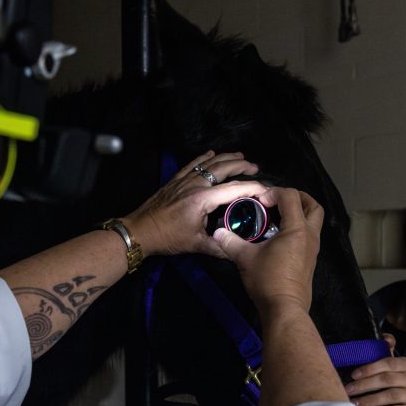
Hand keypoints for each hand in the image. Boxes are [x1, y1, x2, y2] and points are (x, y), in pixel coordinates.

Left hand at [122, 151, 262, 257]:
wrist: (140, 230)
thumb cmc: (168, 238)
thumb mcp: (196, 245)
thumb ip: (218, 247)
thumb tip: (236, 252)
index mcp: (203, 199)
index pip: (234, 189)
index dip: (253, 187)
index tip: (265, 189)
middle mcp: (195, 185)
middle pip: (223, 168)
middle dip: (242, 165)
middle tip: (255, 168)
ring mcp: (184, 180)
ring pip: (209, 163)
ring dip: (226, 158)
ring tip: (240, 156)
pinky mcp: (175, 180)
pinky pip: (193, 164)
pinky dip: (204, 158)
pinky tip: (211, 153)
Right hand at [212, 187, 322, 316]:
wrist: (285, 309)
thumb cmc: (267, 280)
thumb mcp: (245, 258)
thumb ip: (231, 242)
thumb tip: (218, 233)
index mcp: (297, 229)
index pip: (291, 197)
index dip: (275, 192)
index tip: (259, 201)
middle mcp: (310, 235)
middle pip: (313, 206)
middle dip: (297, 198)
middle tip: (278, 200)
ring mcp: (313, 248)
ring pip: (313, 221)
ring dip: (298, 214)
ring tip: (277, 217)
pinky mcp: (310, 260)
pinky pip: (308, 235)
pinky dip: (297, 228)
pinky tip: (278, 236)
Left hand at [345, 335, 405, 405]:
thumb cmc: (392, 385)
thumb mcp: (387, 368)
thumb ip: (384, 351)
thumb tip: (387, 338)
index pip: (390, 363)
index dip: (370, 368)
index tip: (353, 375)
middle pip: (389, 379)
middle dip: (365, 385)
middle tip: (350, 390)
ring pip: (392, 395)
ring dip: (371, 399)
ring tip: (356, 403)